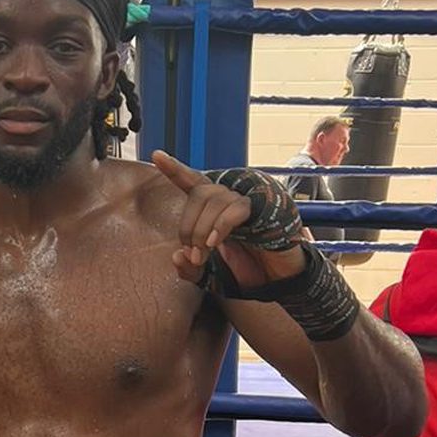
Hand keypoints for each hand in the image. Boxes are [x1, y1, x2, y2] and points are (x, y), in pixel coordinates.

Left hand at [152, 151, 307, 292]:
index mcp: (216, 206)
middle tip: (192, 254)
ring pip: (214, 199)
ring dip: (202, 231)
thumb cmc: (247, 270)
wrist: (279, 281)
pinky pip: (235, 209)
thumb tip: (176, 256)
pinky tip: (214, 242)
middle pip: (199, 194)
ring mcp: (250, 198)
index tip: (156, 155)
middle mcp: (232, 196)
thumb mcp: (210, 275)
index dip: (175, 169)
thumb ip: (190, 268)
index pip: (193, 182)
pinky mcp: (266, 207)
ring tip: (204, 254)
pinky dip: (220, 226)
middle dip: (188, 227)